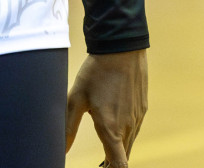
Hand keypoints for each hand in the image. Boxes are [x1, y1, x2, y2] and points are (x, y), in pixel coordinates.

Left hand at [65, 48, 146, 166]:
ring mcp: (137, 117)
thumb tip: (61, 150)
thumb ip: (68, 128)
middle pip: (124, 158)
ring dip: (119, 150)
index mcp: (111, 130)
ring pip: (130, 144)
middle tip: (99, 164)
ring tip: (105, 152)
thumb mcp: (76, 99)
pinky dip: (125, 136)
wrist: (121, 47)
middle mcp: (128, 127)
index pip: (119, 166)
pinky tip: (115, 128)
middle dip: (112, 164)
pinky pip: (134, 130)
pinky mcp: (142, 108)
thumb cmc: (96, 72)